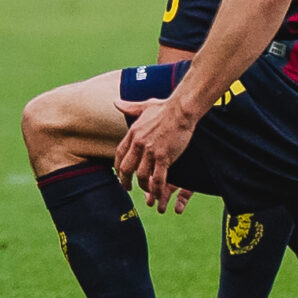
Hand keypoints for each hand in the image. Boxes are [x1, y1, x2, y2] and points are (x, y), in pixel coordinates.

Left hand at [111, 95, 198, 212]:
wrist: (181, 110)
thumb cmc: (166, 107)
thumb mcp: (144, 106)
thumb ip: (129, 107)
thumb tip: (115, 102)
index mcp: (133, 133)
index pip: (119, 153)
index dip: (118, 166)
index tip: (120, 173)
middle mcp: (139, 143)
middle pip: (126, 168)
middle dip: (125, 181)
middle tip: (128, 188)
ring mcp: (151, 151)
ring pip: (142, 176)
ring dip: (144, 186)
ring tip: (147, 192)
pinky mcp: (164, 157)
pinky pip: (158, 178)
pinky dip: (157, 189)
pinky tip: (159, 194)